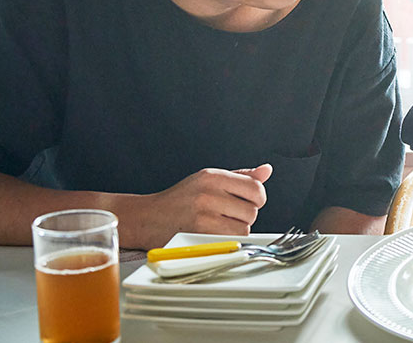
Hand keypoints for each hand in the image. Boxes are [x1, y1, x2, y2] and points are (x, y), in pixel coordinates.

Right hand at [132, 164, 272, 247]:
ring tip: (218, 225)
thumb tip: (266, 170)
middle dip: (245, 217)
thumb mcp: (207, 180)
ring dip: (236, 230)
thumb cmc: (180, 200)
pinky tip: (212, 234)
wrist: (146, 217)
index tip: (246, 203)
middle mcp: (209, 192)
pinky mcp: (199, 233)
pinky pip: (230, 240)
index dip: (256, 199)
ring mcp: (204, 213)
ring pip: (244, 228)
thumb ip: (240, 177)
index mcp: (213, 176)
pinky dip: (227, 240)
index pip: (256, 188)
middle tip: (226, 216)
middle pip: (253, 211)